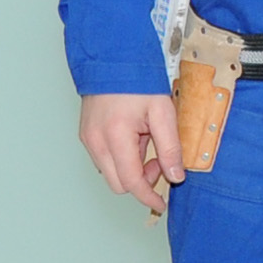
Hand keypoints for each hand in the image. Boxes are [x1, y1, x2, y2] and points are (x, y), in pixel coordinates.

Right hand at [79, 93, 182, 215]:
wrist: (113, 58)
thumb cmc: (139, 81)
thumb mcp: (163, 112)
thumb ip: (170, 147)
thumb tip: (175, 176)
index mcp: (115, 137)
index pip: (130, 182)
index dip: (147, 196)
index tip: (161, 204)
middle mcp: (95, 142)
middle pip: (118, 183)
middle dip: (141, 180)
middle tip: (160, 161)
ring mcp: (88, 139)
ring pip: (111, 172)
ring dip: (132, 168)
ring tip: (149, 143)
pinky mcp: (87, 134)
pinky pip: (105, 158)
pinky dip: (122, 158)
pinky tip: (136, 139)